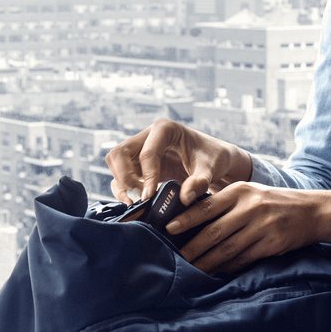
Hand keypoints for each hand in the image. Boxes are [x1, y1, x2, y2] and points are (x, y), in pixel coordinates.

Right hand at [104, 118, 252, 204]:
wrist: (215, 160)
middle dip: (125, 176)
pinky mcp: (139, 164)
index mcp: (165, 129)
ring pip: (115, 163)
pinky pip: (120, 175)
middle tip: (141, 196)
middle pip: (119, 152)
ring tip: (138, 201)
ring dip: (121, 183)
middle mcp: (148, 136)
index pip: (147, 153)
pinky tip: (136, 202)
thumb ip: (200, 182)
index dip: (147, 176)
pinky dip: (122, 189)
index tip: (150, 197)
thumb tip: (183, 199)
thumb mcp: (211, 168)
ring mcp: (141, 149)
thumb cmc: (213, 158)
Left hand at [166, 183, 330, 275]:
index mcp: (241, 191)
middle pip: (214, 231)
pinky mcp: (272, 243)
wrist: (312, 210)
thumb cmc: (273, 202)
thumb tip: (192, 220)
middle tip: (175, 258)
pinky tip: (217, 272)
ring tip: (192, 270)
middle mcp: (250, 207)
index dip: (186, 218)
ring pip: (227, 248)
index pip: (207, 205)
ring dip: (207, 262)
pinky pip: (244, 258)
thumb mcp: (250, 193)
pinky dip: (228, 267)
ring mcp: (262, 226)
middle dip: (192, 247)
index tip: (169, 228)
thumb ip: (225, 203)